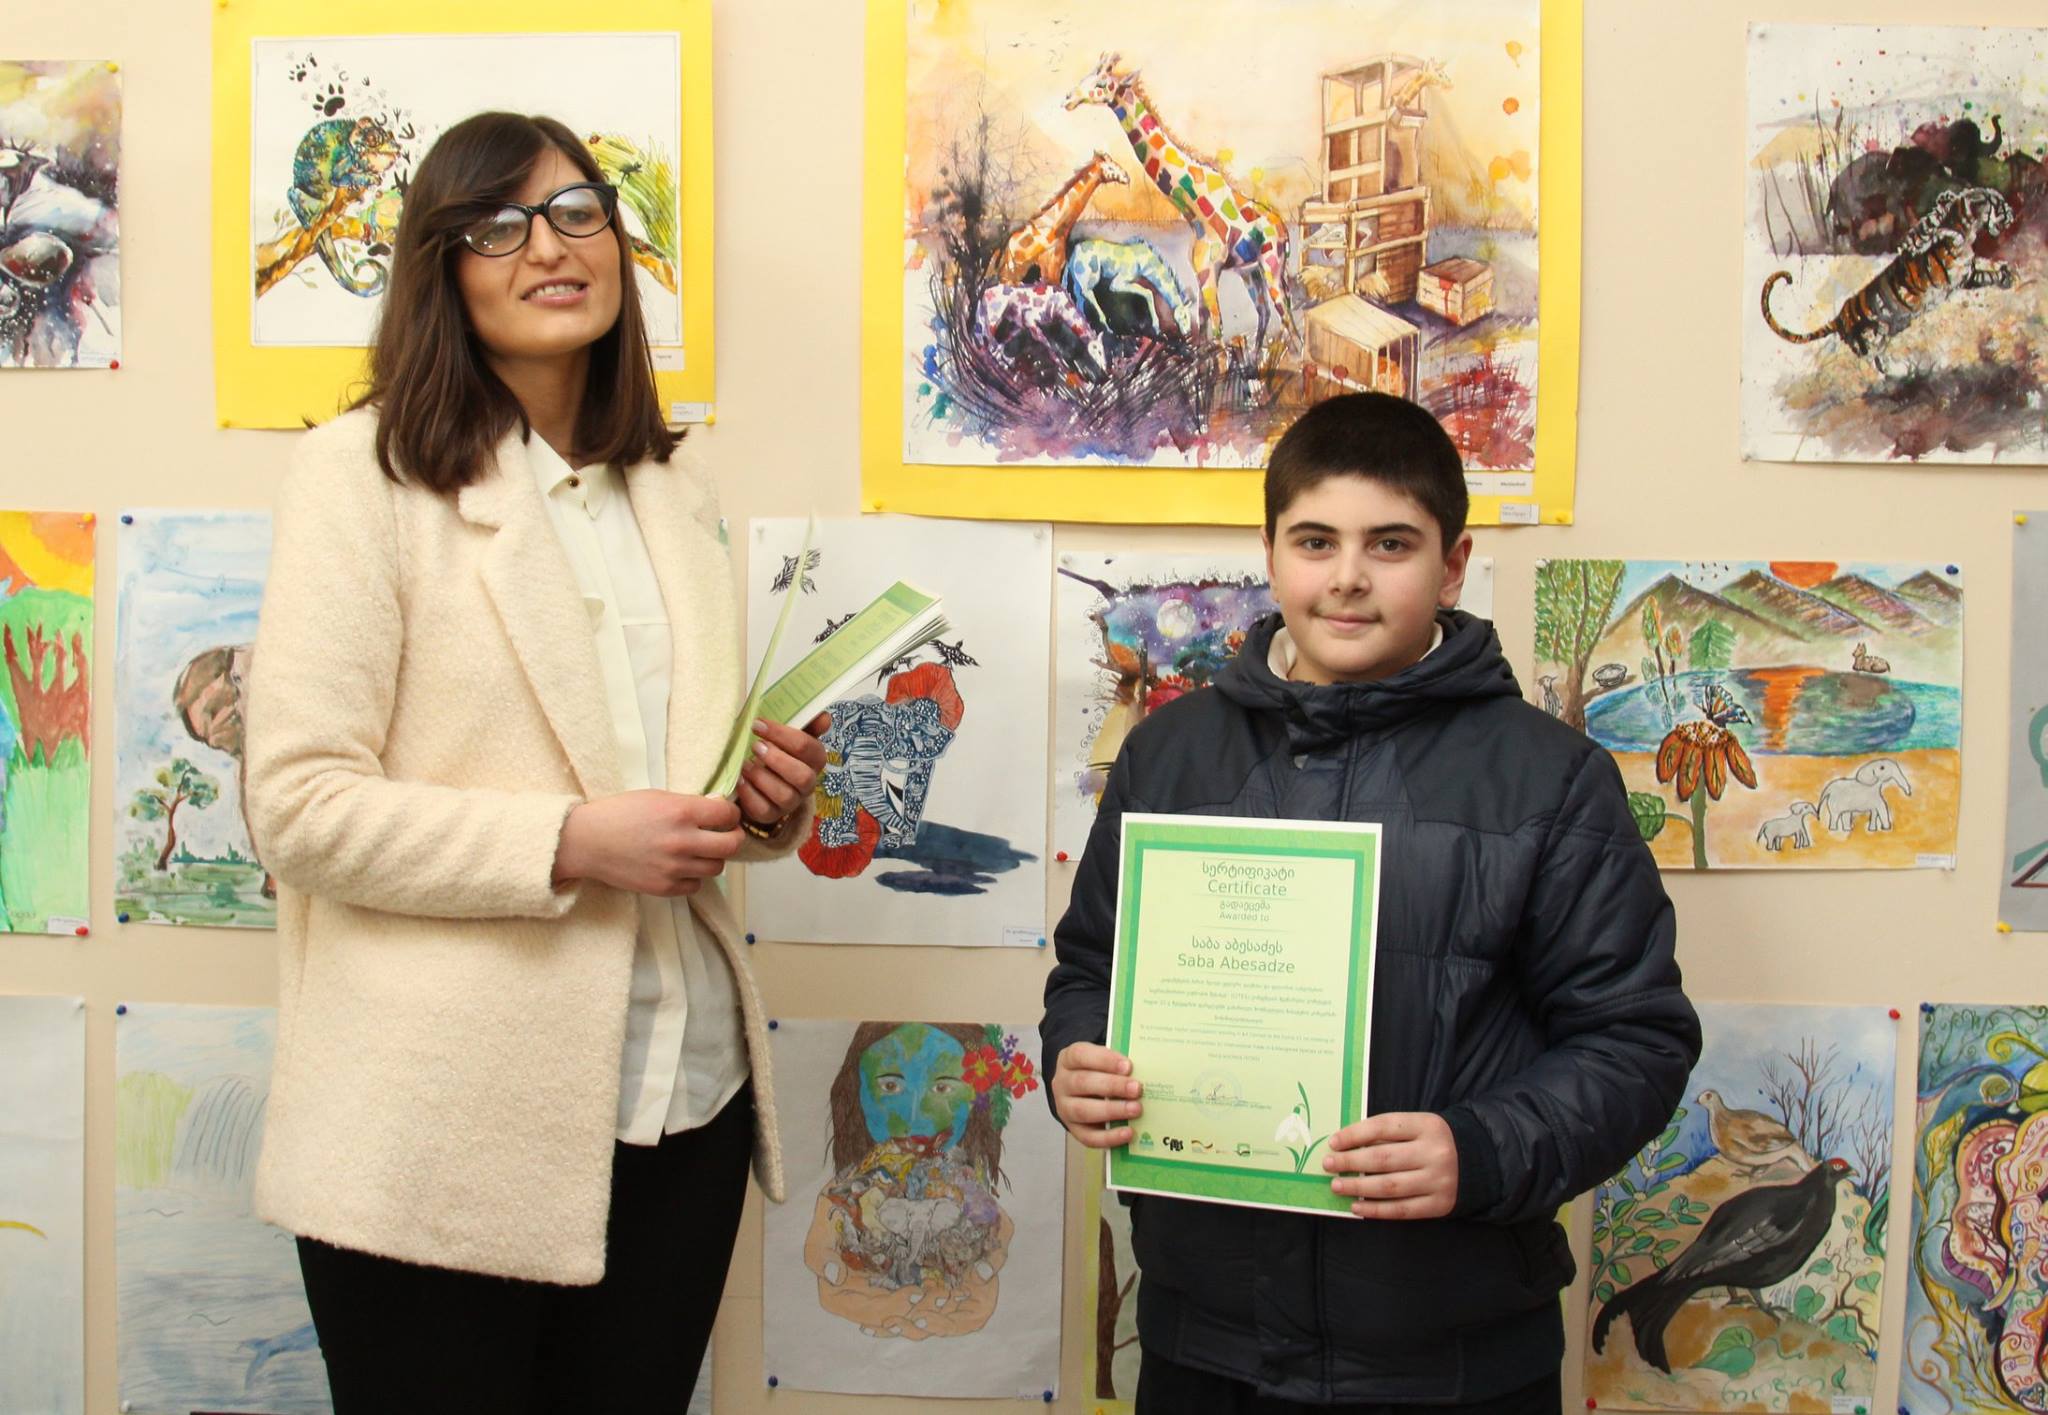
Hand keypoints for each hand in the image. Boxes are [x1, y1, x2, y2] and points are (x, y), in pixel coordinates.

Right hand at [553, 790, 740, 895]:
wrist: (587, 841)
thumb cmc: (619, 813)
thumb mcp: (657, 797)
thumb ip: (690, 803)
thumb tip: (720, 806)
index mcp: (681, 812)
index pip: (728, 814)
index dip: (731, 813)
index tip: (725, 815)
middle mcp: (682, 841)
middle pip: (731, 845)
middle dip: (733, 837)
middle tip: (725, 834)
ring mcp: (674, 867)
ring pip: (717, 867)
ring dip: (712, 857)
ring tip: (699, 850)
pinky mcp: (664, 887)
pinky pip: (696, 885)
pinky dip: (693, 876)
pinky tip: (681, 866)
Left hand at [737, 712, 829, 829]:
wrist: (761, 775)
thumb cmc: (777, 749)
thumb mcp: (790, 733)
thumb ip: (807, 722)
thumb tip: (824, 717)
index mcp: (815, 759)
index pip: (807, 747)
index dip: (782, 735)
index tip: (758, 724)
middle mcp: (808, 782)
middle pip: (802, 776)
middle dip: (776, 760)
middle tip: (755, 747)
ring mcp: (791, 801)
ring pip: (784, 795)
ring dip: (762, 777)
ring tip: (746, 764)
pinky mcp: (772, 814)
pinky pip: (764, 810)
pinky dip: (749, 794)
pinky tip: (740, 780)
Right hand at [1051, 1042, 1141, 1148]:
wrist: (1081, 1092)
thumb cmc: (1098, 1072)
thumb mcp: (1103, 1061)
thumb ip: (1119, 1064)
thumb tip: (1146, 1070)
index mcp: (1068, 1059)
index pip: (1081, 1055)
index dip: (1104, 1060)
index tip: (1128, 1066)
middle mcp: (1062, 1083)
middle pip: (1082, 1083)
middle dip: (1112, 1086)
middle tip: (1137, 1089)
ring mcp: (1065, 1108)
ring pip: (1083, 1110)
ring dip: (1112, 1110)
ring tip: (1135, 1109)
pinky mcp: (1074, 1130)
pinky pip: (1089, 1137)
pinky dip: (1109, 1136)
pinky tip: (1128, 1132)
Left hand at [1323, 1112, 1458, 1219]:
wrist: (1479, 1161)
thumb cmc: (1436, 1140)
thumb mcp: (1419, 1126)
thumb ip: (1388, 1132)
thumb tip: (1346, 1145)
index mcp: (1427, 1125)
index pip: (1384, 1126)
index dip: (1355, 1134)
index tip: (1333, 1142)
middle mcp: (1434, 1152)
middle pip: (1384, 1158)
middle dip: (1351, 1162)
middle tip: (1328, 1164)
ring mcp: (1438, 1180)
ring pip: (1390, 1186)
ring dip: (1359, 1187)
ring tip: (1337, 1185)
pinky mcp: (1440, 1204)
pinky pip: (1402, 1210)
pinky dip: (1376, 1210)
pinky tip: (1357, 1206)